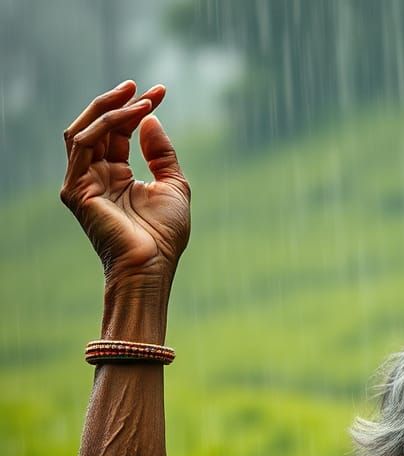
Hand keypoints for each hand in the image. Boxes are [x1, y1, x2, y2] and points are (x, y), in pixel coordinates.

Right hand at [60, 81, 190, 286]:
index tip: (161, 92)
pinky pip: (82, 145)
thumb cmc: (165, 237)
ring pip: (86, 130)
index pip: (118, 132)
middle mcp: (94, 175)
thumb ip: (163, 154)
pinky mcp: (74, 189)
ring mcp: (81, 181)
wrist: (151, 266)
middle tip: (144, 87)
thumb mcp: (174, 187)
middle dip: (121, 103)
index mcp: (116, 176)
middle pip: (98, 126)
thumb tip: (151, 117)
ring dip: (113, 110)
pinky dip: (105, 126)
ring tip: (140, 97)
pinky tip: (131, 116)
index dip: (137, 109)